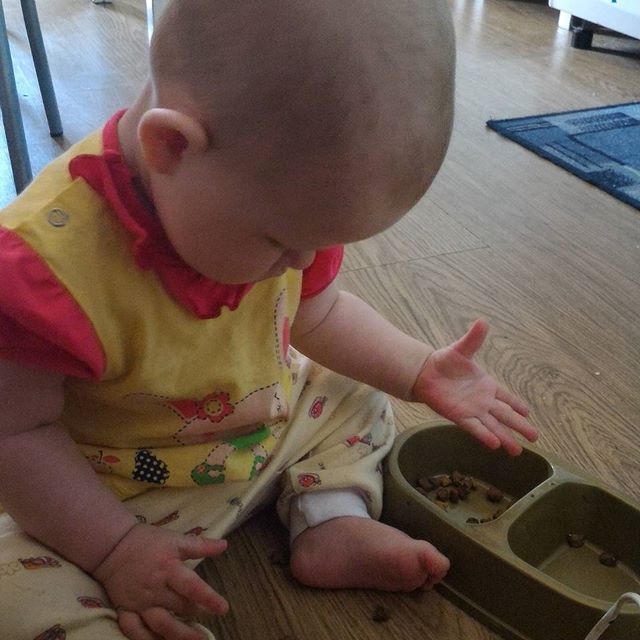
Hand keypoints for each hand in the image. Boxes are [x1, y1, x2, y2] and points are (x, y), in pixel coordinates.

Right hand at [93, 524, 227, 639]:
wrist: (112, 546)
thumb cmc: (148, 541)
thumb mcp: (175, 538)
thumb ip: (200, 545)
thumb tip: (224, 546)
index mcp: (168, 569)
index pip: (191, 587)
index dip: (208, 599)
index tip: (223, 609)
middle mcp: (155, 589)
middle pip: (179, 608)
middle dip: (198, 616)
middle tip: (213, 620)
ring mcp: (139, 603)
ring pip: (159, 626)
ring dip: (178, 636)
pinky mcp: (125, 611)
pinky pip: (135, 632)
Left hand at [412, 319, 536, 454]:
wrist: (423, 372)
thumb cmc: (443, 361)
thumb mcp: (461, 349)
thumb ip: (473, 339)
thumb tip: (482, 321)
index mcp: (486, 385)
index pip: (507, 397)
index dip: (517, 405)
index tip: (529, 413)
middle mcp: (482, 400)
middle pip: (505, 415)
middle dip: (520, 426)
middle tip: (535, 437)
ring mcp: (472, 410)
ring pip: (493, 426)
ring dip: (506, 438)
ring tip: (517, 451)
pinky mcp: (459, 416)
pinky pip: (475, 427)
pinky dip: (485, 435)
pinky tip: (495, 444)